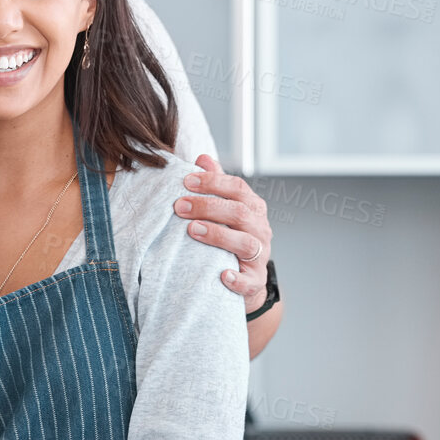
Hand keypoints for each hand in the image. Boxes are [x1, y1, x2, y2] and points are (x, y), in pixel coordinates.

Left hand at [174, 153, 273, 309]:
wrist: (244, 277)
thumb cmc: (229, 236)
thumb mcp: (224, 208)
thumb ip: (216, 184)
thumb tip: (203, 158)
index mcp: (253, 208)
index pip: (237, 188)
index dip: (213, 182)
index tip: (186, 180)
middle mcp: (260, 229)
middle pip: (239, 213)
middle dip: (208, 207)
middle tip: (179, 206)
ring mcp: (260, 256)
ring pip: (246, 243)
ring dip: (218, 235)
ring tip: (192, 230)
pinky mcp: (254, 282)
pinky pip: (249, 281)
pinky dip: (237, 278)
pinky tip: (222, 275)